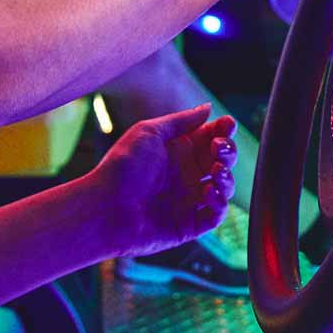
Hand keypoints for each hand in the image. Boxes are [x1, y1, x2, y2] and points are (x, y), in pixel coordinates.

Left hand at [88, 104, 238, 257]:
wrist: (104, 207)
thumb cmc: (121, 167)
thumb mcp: (149, 133)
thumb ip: (181, 121)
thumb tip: (208, 108)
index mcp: (178, 151)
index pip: (211, 137)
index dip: (223, 131)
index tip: (227, 124)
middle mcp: (186, 175)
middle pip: (222, 160)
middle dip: (228, 151)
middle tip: (219, 148)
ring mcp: (188, 200)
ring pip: (224, 188)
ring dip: (227, 178)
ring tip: (216, 171)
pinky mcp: (188, 224)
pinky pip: (215, 215)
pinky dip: (220, 204)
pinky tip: (209, 193)